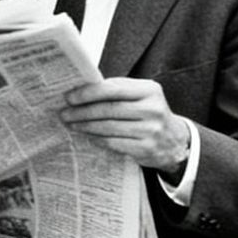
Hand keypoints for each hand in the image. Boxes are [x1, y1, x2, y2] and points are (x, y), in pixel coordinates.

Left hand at [60, 78, 191, 170]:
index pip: (112, 89)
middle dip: (82, 111)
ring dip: (85, 126)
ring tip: (71, 124)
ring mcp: (151, 130)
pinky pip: (113, 142)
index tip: (69, 97)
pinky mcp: (146, 148)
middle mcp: (152, 108)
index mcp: (149, 90)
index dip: (88, 93)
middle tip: (64, 113)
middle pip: (108, 109)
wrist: (173, 140)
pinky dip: (96, 138)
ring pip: (108, 127)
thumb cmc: (147, 114)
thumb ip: (116, 91)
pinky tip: (86, 135)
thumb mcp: (140, 97)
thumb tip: (80, 90)